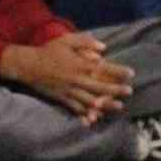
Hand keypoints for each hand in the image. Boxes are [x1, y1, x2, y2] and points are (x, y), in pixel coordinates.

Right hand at [5, 35, 132, 122]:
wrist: (29, 65)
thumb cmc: (49, 50)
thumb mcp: (67, 40)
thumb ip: (86, 41)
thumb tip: (104, 48)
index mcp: (79, 64)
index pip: (104, 68)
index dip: (118, 71)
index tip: (131, 73)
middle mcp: (77, 79)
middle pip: (101, 87)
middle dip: (116, 90)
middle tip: (130, 91)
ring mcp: (69, 90)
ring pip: (91, 100)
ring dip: (106, 104)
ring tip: (119, 107)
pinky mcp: (62, 98)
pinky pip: (76, 109)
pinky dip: (85, 115)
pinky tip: (94, 120)